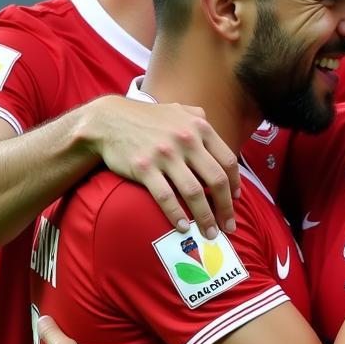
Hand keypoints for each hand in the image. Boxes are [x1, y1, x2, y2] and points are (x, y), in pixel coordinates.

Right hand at [83, 96, 240, 238]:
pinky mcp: (144, 168)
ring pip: (194, 192)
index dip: (235, 184)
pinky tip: (183, 226)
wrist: (108, 120)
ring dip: (205, 217)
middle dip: (226, 208)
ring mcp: (165, 154)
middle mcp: (186, 140)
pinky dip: (176, 214)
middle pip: (216, 180)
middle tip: (229, 226)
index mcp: (199, 127)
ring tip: (209, 233)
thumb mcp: (178, 110)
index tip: (236, 200)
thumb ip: (199, 118)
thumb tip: (216, 131)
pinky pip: (166, 197)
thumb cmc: (147, 118)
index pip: (227, 161)